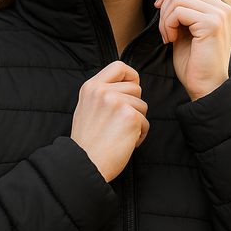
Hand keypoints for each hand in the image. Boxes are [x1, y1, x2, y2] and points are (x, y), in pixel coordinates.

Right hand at [71, 62, 148, 181]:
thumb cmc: (87, 143)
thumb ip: (102, 95)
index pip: (119, 66)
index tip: (131, 90)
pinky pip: (146, 122)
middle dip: (134, 106)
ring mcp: (117, 102)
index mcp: (91, 87)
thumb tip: (127, 87)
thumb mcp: (86, 108)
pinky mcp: (130, 117)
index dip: (131, 76)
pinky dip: (140, 135)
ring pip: (143, 106)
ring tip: (121, 135)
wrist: (83, 164)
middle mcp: (103, 91)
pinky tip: (126, 143)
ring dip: (137, 122)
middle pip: (136, 88)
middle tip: (121, 123)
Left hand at [155, 0, 230, 100]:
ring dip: (165, 17)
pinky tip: (170, 40)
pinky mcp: (212, 24)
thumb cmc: (194, 63)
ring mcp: (219, 14)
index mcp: (218, 7)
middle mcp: (222, 7)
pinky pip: (179, 11)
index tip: (159, 9)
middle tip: (163, 28)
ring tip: (167, 36)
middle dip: (165, 4)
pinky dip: (168, 24)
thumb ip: (182, 11)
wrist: (206, 88)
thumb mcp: (186, 31)